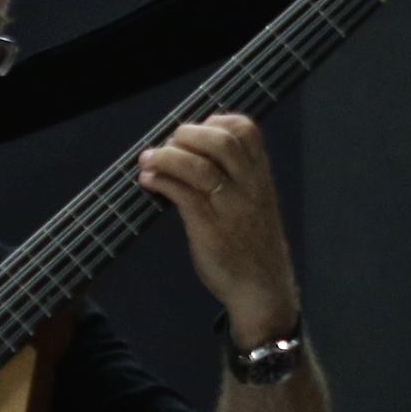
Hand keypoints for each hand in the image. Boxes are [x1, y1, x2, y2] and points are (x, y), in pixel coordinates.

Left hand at [137, 114, 299, 344]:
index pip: (246, 130)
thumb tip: (193, 153)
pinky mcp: (209, 228)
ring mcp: (229, 208)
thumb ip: (236, 178)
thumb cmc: (252, 247)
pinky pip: (182, 194)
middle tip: (167, 145)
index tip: (195, 131)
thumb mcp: (254, 205)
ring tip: (147, 161)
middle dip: (187, 135)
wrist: (262, 290)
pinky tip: (148, 181)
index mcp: (261, 178)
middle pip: (221, 141)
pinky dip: (160, 181)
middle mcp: (249, 188)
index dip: (217, 121)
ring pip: (198, 166)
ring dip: (165, 157)